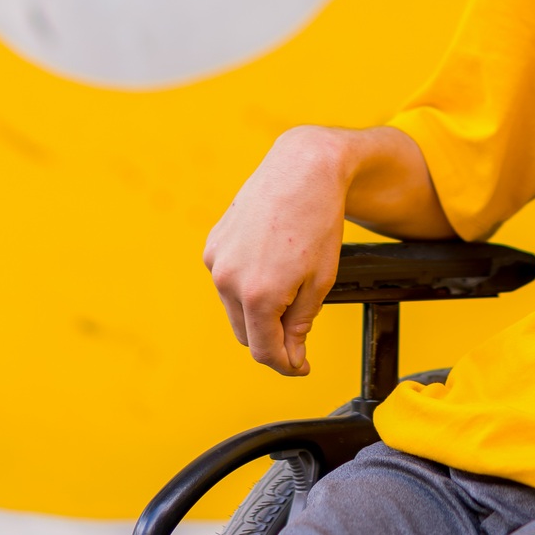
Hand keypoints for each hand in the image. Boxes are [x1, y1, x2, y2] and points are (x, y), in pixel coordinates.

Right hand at [203, 128, 351, 375]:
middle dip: (272, 339)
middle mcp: (229, 280)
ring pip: (234, 309)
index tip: (302, 367)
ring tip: (289, 287)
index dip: (286, 365)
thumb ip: (300, 323)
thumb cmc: (318, 221)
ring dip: (257, 312)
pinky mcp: (213, 244)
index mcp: (259, 295)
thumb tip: (290, 355)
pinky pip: (227, 281)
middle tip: (300, 333)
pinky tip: (271, 265)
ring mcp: (216, 260)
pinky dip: (246, 286)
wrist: (302, 168)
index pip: (265, 351)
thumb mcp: (321, 280)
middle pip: (246, 335)